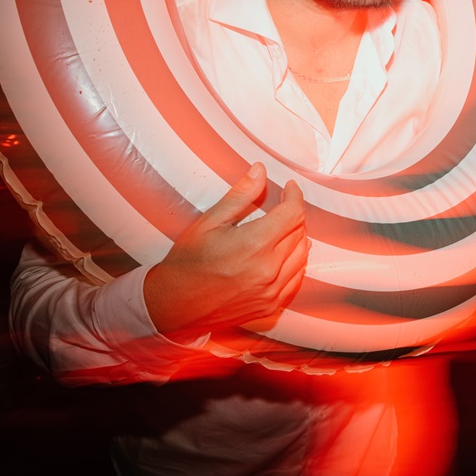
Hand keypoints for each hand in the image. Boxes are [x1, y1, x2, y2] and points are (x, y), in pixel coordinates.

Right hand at [144, 163, 308, 335]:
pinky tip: (285, 254)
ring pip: (301, 256)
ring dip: (297, 237)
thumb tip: (260, 170)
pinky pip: (296, 279)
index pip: (293, 213)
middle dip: (293, 214)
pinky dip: (295, 262)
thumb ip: (240, 195)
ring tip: (284, 227)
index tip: (289, 187)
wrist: (174, 304)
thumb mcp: (210, 221)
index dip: (294, 195)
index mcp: (254, 244)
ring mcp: (271, 291)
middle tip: (281, 205)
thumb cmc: (188, 261)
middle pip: (299, 232)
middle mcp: (268, 269)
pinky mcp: (270, 306)